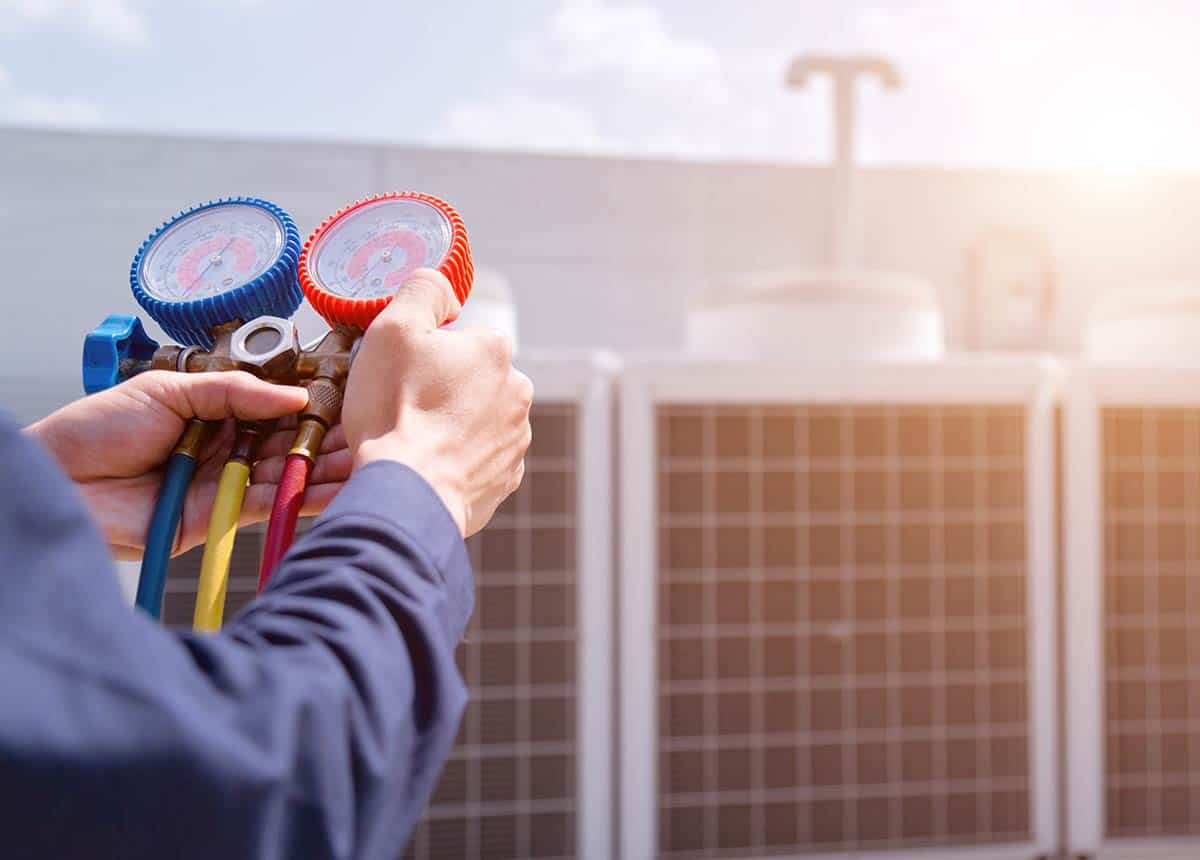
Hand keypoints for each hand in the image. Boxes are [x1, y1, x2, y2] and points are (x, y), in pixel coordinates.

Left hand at [27, 371, 352, 558]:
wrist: (56, 481)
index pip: (277, 408)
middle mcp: (227, 448)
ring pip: (288, 476)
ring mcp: (225, 484)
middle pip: (291, 444)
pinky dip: (302, 499)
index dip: (314, 407)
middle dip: (332, 442)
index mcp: (215, 412)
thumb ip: (233, 393)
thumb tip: (294, 397)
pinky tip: (335, 491)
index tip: (352, 402)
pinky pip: (268, 505)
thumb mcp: (169, 391)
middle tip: (375, 436)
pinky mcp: (219, 519)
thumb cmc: (95, 428)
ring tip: (370, 465)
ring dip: (328, 472)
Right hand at [343, 268, 532, 536]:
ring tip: (408, 442)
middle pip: (466, 381)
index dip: (420, 356)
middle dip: (436, 392)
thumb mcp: (394, 329)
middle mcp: (517, 392)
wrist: (408, 493)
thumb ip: (423, 291)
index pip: (456, 340)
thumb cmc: (397, 411)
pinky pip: (474, 461)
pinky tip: (424, 466)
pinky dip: (451, 462)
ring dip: (445, 427)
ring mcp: (515, 440)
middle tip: (398, 410)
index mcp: (495, 351)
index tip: (398, 376)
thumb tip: (443, 285)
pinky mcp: (504, 480)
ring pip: (472, 421)